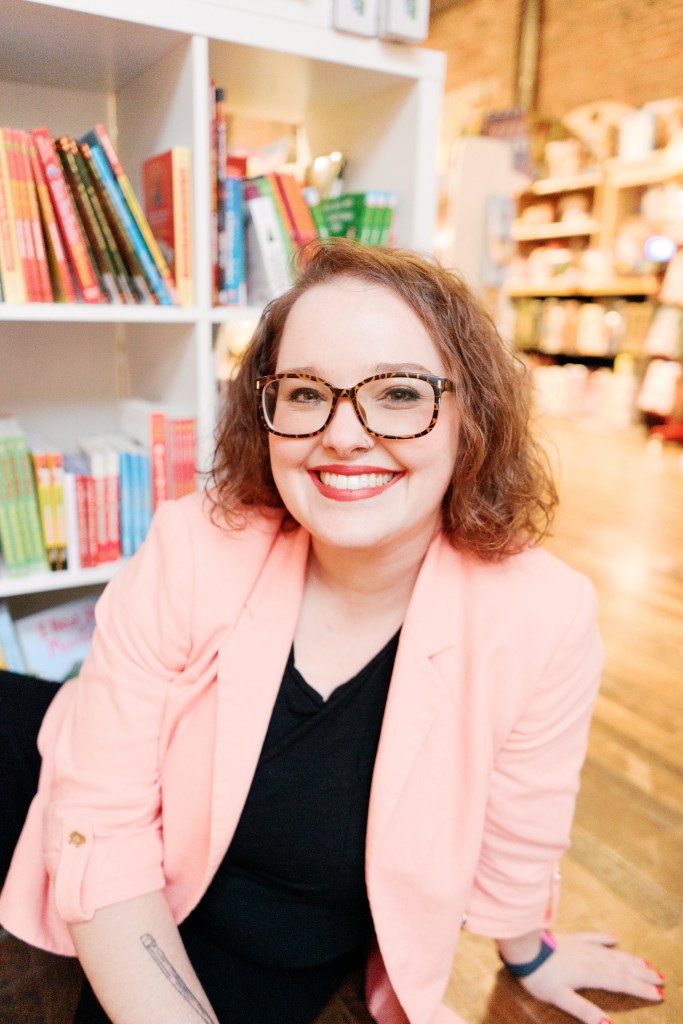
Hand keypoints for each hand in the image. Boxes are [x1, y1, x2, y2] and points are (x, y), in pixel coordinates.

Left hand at [517, 931, 664, 1022]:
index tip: (659, 994)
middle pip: (622, 967)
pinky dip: (605, 938)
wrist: (523, 947)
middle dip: (642, 974)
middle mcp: (591, 958)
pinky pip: (593, 937)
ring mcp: (582, 946)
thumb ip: (584, 1010)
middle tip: (661, 978)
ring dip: (630, 959)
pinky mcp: (572, 939)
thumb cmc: (539, 975)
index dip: (640, 989)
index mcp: (591, 973)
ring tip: (647, 964)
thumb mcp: (560, 997)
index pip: (621, 982)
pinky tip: (614, 938)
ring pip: (612, 953)